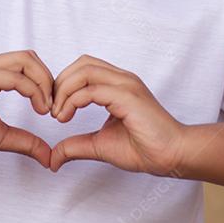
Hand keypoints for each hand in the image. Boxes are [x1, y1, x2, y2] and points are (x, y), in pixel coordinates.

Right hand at [0, 50, 54, 167]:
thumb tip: (49, 157)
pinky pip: (15, 77)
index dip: (45, 83)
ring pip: (26, 60)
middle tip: (54, 108)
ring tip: (46, 109)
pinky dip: (33, 91)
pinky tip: (38, 109)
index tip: (51, 110)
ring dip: (44, 83)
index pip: (28, 64)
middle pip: (31, 57)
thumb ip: (25, 141)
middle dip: (49, 80)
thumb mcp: (0, 135)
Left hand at [49, 55, 185, 175]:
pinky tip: (66, 117)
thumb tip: (52, 158)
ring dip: (63, 90)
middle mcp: (122, 79)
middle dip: (60, 83)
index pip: (83, 68)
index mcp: (117, 85)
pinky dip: (72, 101)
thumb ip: (75, 146)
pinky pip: (91, 90)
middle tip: (52, 109)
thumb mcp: (99, 145)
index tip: (54, 110)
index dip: (63, 84)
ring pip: (84, 70)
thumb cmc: (144, 148)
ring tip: (58, 114)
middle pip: (81, 63)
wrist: (171, 155)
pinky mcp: (127, 96)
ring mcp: (126, 85)